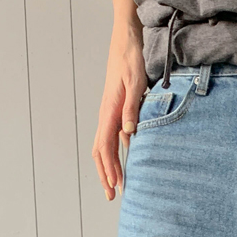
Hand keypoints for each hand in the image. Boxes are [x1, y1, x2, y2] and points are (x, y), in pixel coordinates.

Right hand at [92, 20, 146, 199]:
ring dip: (109, 166)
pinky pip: (111, 137)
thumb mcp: (135, 83)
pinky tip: (123, 161)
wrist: (126, 41)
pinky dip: (114, 153)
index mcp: (109, 111)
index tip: (115, 186)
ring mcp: (109, 113)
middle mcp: (106, 115)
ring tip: (116, 184)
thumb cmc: (130, 60)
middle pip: (101, 152)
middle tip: (112, 196)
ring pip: (104, 146)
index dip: (109, 168)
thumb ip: (132, 108)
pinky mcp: (115, 110)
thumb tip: (129, 134)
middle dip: (106, 175)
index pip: (106, 147)